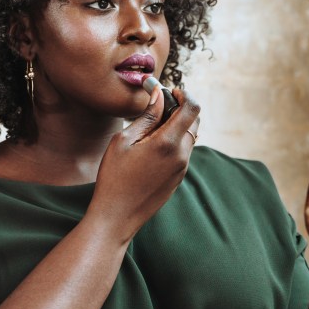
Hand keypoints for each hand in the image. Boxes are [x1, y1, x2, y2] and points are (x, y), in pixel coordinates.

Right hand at [86, 85, 200, 243]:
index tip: (170, 91)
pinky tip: (152, 145)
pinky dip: (174, 141)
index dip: (184, 94)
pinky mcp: (178, 179)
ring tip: (151, 126)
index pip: (192, 108)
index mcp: (168, 143)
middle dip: (180, 108)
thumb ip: (146, 117)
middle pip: (194, 121)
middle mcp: (181, 156)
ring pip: (189, 137)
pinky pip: (183, 152)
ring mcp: (182, 169)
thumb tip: (159, 95)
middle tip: (157, 106)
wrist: (116, 217)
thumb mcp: (124, 140)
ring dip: (177, 125)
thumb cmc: (114, 177)